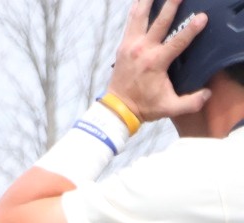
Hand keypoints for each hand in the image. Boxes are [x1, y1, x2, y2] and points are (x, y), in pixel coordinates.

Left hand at [107, 0, 211, 121]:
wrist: (117, 109)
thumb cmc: (144, 107)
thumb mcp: (170, 107)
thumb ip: (191, 102)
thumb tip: (208, 94)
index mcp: (155, 62)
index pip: (178, 41)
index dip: (191, 29)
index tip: (202, 17)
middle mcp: (142, 50)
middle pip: (159, 22)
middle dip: (171, 5)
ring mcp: (130, 46)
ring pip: (139, 17)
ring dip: (147, 1)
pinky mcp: (123, 46)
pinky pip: (130, 22)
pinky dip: (135, 10)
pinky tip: (140, 1)